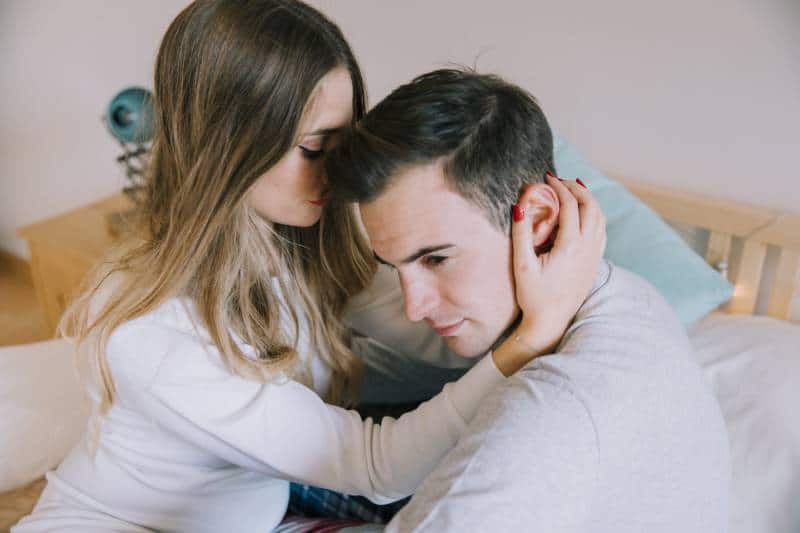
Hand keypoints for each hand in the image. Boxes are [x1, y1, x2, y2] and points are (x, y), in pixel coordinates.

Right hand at [492, 174, 605, 375]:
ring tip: (572, 190)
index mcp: (570, 246)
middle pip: (590, 206)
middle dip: (576, 188)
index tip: (546, 179)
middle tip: (559, 181)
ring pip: (600, 217)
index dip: (559, 187)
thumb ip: (521, 234)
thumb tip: (520, 207)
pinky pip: (602, 230)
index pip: (570, 205)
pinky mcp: (595, 262)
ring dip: (588, 199)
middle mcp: (588, 248)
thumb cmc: (533, 296)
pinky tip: (584, 213)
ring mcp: (594, 255)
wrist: (551, 322)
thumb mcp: (522, 265)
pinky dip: (595, 214)